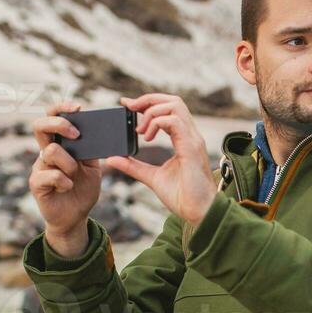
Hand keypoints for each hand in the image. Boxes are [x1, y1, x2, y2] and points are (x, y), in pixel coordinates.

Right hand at [28, 100, 101, 255]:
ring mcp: (39, 167)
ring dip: (68, 162)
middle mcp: (46, 152)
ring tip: (75, 175)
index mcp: (60, 144)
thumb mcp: (93, 167)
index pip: (53, 117)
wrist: (76, 216)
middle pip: (40, 125)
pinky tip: (68, 187)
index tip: (78, 107)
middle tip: (76, 135)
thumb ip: (91, 150)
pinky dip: (64, 180)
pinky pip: (49, 174)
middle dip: (59, 124)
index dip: (61, 108)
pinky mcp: (36, 183)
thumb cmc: (83, 189)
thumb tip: (95, 133)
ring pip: (50, 151)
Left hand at [103, 94, 216, 224]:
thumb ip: (133, 166)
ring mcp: (193, 139)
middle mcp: (190, 135)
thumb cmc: (182, 197)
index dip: (147, 102)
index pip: (169, 109)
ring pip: (174, 105)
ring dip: (152, 112)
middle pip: (173, 100)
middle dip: (149, 99)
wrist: (198, 213)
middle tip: (130, 108)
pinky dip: (157, 123)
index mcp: (184, 139)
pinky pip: (174, 121)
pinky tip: (147, 138)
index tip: (127, 105)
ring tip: (140, 131)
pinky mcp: (191, 147)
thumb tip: (113, 159)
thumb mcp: (151, 177)